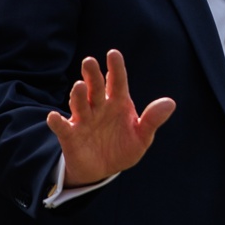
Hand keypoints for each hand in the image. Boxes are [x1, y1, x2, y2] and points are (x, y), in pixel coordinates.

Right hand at [46, 49, 175, 185]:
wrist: (103, 170)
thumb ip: (152, 120)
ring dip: (78, 95)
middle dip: (92, 75)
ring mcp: (83, 119)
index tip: (113, 53)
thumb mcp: (142, 137)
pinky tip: (53, 117)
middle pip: (95, 87)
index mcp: (117, 102)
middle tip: (90, 62)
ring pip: (80, 103)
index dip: (116, 68)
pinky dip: (57, 122)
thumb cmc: (123, 148)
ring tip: (80, 86)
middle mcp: (99, 106)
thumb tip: (170, 103)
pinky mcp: (71, 136)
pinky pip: (62, 127)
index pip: (117, 82)